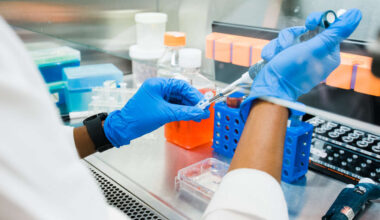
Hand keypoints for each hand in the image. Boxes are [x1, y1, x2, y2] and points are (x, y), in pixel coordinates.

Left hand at [104, 78, 209, 146]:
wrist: (124, 128)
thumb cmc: (139, 117)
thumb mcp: (164, 114)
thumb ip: (184, 112)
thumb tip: (199, 112)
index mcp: (158, 84)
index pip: (181, 85)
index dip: (194, 94)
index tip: (203, 103)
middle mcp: (159, 88)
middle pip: (181, 92)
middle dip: (193, 102)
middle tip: (204, 110)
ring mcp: (158, 97)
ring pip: (178, 100)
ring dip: (189, 108)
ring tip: (199, 116)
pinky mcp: (158, 106)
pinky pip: (174, 106)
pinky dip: (182, 111)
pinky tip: (190, 116)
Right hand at [241, 9, 361, 118]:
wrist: (269, 88)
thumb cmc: (291, 73)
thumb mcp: (313, 49)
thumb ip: (332, 33)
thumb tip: (354, 17)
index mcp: (328, 55)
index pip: (328, 31)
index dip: (318, 24)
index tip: (309, 24)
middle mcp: (314, 56)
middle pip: (306, 31)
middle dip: (292, 36)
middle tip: (287, 43)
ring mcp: (298, 57)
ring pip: (290, 37)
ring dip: (280, 44)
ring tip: (277, 55)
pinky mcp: (285, 59)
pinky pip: (280, 46)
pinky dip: (274, 51)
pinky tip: (271, 58)